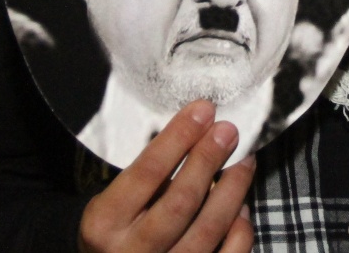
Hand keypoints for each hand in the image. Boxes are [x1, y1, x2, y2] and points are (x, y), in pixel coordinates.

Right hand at [78, 101, 254, 252]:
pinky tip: (241, 206)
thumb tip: (195, 131)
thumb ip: (146, 178)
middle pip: (181, 201)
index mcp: (104, 224)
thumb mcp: (112, 205)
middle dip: (209, 159)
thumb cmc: (116, 233)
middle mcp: (131, 252)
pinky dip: (239, 230)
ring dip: (232, 189)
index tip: (203, 110)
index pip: (147, 172)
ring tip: (244, 160)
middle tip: (229, 131)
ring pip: (208, 229)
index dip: (178, 137)